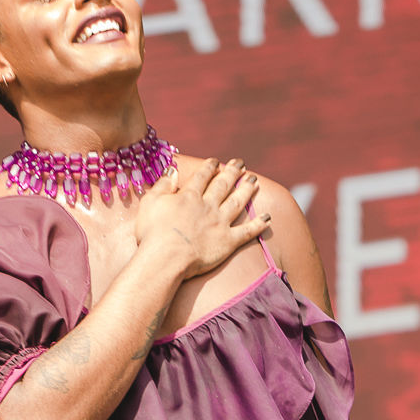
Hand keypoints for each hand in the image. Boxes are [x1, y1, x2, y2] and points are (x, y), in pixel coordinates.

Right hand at [135, 157, 270, 277]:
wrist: (166, 258)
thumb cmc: (153, 232)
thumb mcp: (151, 203)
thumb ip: (163, 185)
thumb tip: (172, 171)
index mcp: (189, 196)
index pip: (202, 177)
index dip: (210, 167)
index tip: (215, 161)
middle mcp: (208, 206)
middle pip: (223, 185)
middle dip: (232, 172)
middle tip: (240, 163)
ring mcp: (220, 223)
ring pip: (237, 202)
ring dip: (246, 190)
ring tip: (253, 181)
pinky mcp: (228, 242)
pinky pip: (247, 231)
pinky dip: (258, 224)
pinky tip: (268, 217)